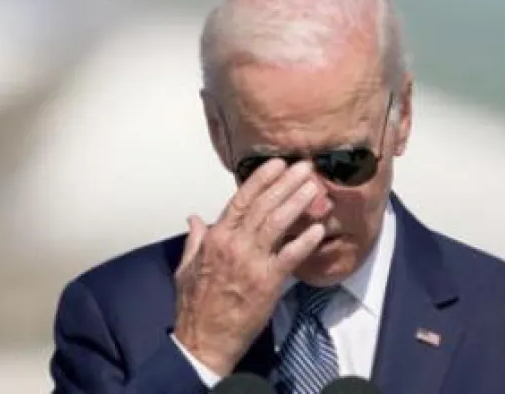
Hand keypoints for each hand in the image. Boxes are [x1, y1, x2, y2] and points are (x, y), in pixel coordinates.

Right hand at [172, 159, 327, 374]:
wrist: (204, 340)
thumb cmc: (195, 307)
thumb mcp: (186, 267)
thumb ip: (195, 239)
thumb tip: (195, 218)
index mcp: (215, 239)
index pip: (241, 200)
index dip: (261, 180)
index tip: (277, 165)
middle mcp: (234, 245)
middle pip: (264, 206)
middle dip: (286, 184)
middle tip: (304, 168)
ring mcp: (252, 263)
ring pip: (278, 224)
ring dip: (298, 203)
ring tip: (314, 187)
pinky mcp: (268, 283)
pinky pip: (291, 256)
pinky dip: (305, 241)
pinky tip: (318, 228)